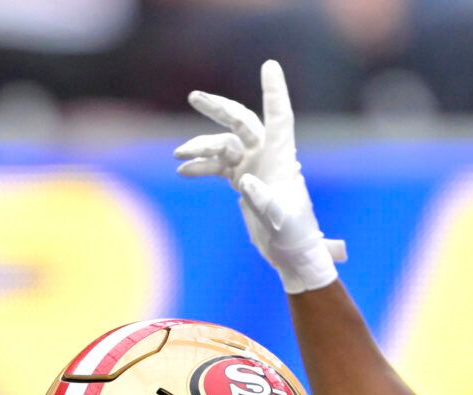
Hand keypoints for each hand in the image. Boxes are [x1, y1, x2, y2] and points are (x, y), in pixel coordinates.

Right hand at [175, 59, 345, 294]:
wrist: (290, 251)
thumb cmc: (293, 234)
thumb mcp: (280, 220)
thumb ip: (263, 200)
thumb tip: (245, 182)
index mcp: (282, 157)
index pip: (279, 117)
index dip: (274, 92)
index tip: (270, 65)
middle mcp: (267, 155)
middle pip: (241, 122)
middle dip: (218, 109)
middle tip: (195, 97)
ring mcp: (252, 165)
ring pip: (223, 144)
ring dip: (201, 147)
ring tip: (179, 154)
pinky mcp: (241, 179)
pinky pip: (217, 166)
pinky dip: (201, 166)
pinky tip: (183, 171)